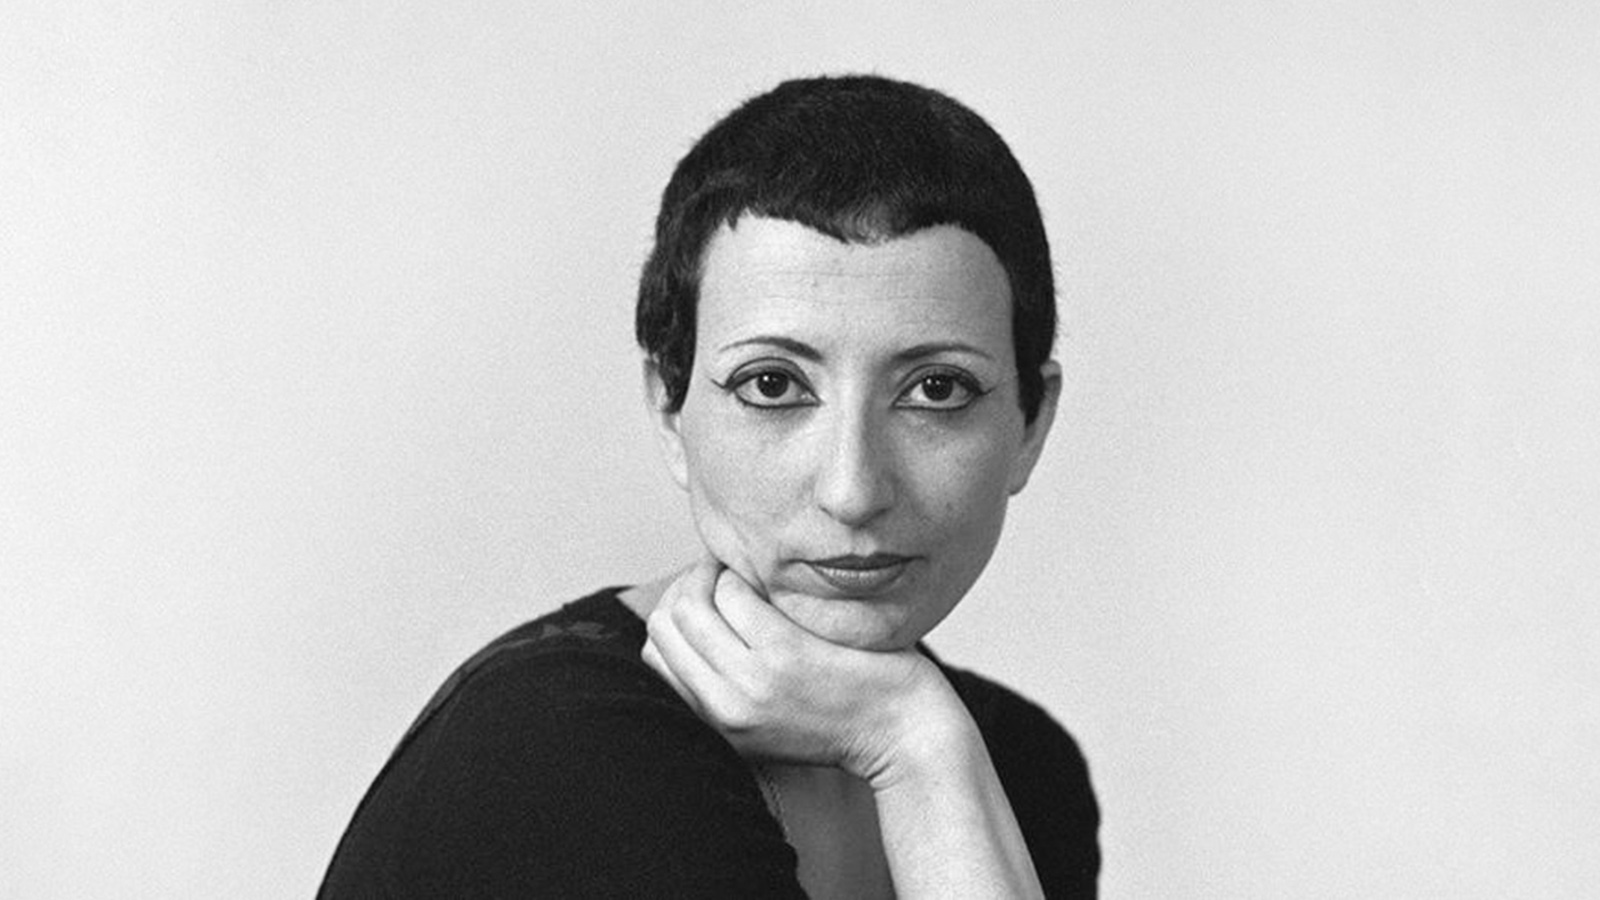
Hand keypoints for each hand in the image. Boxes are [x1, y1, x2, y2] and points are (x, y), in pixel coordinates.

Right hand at [640, 557, 966, 786]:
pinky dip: (744, 572)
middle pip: (665, 623)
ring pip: (692, 602)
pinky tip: (773, 573)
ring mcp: (751, 679)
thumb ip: (727, 684)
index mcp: (716, 722)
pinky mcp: (784, 652)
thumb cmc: (842, 714)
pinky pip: (735, 592)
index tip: (703, 595)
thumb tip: (693, 624)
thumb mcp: (767, 718)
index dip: (672, 613)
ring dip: (713, 573)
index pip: (654, 653)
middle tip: (718, 571)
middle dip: (686, 585)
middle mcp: (724, 705)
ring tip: (742, 568)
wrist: (903, 734)